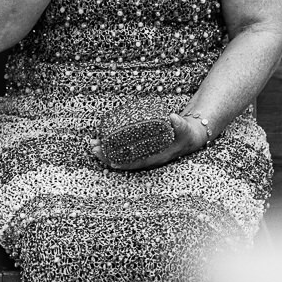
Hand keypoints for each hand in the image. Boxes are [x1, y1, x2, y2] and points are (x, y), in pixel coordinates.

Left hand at [89, 113, 206, 171]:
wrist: (189, 135)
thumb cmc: (186, 133)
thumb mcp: (184, 129)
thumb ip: (179, 124)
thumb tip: (172, 118)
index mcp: (157, 157)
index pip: (138, 163)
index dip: (124, 163)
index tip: (110, 162)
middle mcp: (147, 157)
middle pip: (124, 160)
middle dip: (108, 156)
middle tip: (93, 148)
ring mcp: (142, 153)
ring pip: (121, 155)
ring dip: (106, 151)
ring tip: (92, 144)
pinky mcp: (140, 146)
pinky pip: (123, 149)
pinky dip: (112, 146)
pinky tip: (102, 140)